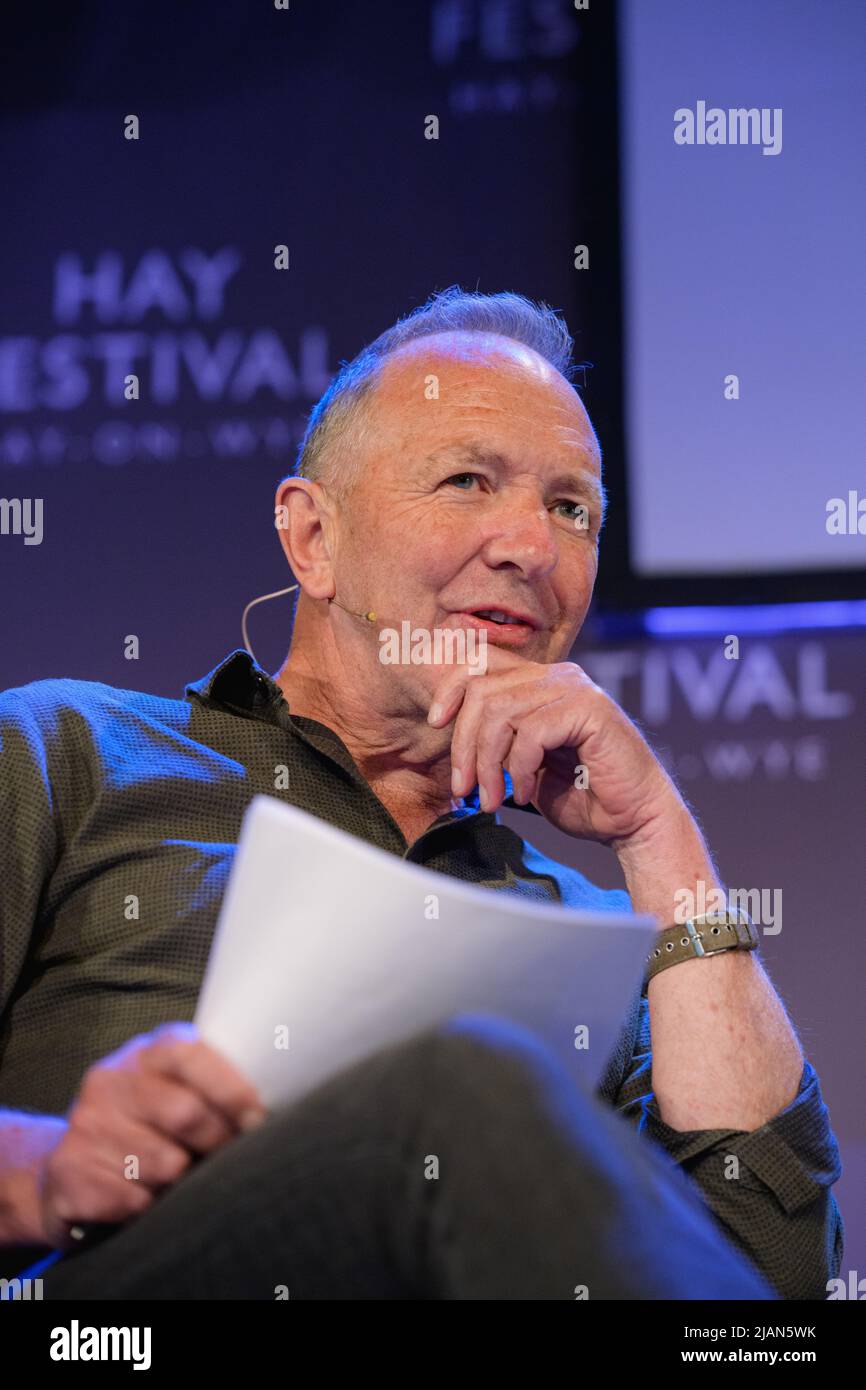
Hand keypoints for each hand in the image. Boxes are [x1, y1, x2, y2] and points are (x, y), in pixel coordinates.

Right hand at [36, 1022, 265, 1248]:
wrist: (68, 1167)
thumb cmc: (146, 1127)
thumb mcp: (176, 1090)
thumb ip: (214, 1085)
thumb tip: (277, 1101)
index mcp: (145, 1054)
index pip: (192, 1056)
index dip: (231, 1089)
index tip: (256, 1118)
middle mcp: (110, 1081)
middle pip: (184, 1113)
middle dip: (216, 1142)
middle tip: (224, 1158)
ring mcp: (84, 1125)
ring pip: (163, 1163)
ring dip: (182, 1182)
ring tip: (177, 1179)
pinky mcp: (67, 1172)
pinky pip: (132, 1199)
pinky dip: (148, 1207)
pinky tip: (144, 1199)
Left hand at [427, 644, 678, 846]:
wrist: (633, 822)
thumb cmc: (582, 797)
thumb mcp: (524, 764)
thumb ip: (496, 740)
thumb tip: (446, 729)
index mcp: (540, 681)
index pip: (481, 662)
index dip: (451, 688)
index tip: (435, 723)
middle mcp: (557, 676)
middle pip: (482, 690)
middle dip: (464, 745)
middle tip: (464, 789)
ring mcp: (575, 688)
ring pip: (500, 712)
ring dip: (488, 764)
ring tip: (491, 799)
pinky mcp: (589, 709)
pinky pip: (530, 732)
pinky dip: (520, 768)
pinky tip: (527, 793)